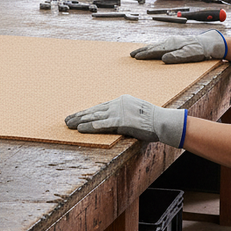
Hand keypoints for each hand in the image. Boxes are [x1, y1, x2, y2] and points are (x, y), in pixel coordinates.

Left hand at [65, 95, 186, 146]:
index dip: (88, 112)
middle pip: (95, 110)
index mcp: (122, 101)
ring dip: (80, 121)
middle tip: (67, 119)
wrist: (163, 121)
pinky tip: (80, 129)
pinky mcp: (121, 121)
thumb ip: (127, 116)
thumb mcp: (138, 114)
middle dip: (80, 115)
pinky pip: (102, 124)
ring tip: (69, 124)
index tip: (78, 115)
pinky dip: (90, 126)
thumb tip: (122, 122)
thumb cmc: (154, 121)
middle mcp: (118, 104)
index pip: (101, 107)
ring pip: (94, 116)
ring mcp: (119, 112)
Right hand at [129, 29, 226, 63]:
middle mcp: (170, 41)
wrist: (209, 42)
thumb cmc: (200, 50)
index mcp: (172, 45)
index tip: (136, 57)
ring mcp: (172, 40)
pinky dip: (153, 47)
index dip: (145, 54)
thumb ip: (177, 57)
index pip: (155, 50)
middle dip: (142, 51)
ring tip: (138, 52)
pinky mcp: (175, 41)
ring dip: (146, 48)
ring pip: (156, 45)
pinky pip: (160, 44)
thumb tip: (163, 59)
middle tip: (131, 55)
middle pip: (153, 47)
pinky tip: (152, 49)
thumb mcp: (190, 55)